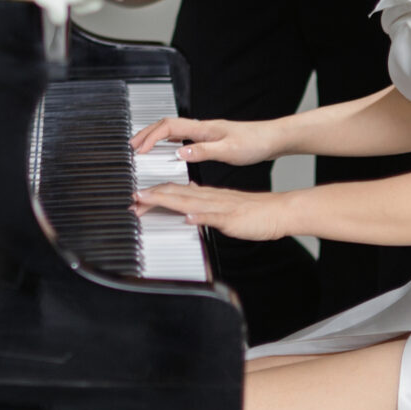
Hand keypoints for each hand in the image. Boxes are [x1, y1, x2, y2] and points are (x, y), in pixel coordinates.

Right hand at [133, 113, 282, 167]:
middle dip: (146, 133)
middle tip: (132, 146)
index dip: (150, 137)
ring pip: (173, 129)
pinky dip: (168, 141)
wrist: (273, 138)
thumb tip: (179, 153)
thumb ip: (203, 152)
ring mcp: (206, 131)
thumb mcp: (229, 151)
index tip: (138, 150)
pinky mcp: (211, 137)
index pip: (168, 128)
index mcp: (204, 129)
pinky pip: (182, 135)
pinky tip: (168, 150)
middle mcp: (202, 127)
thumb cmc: (255, 143)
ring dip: (155, 136)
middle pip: (166, 124)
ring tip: (143, 147)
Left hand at [137, 181, 300, 241]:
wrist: (278, 212)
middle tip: (132, 199)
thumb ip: (204, 202)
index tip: (137, 198)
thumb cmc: (253, 213)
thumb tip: (186, 200)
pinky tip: (187, 217)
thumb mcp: (223, 206)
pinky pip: (214, 217)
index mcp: (207, 196)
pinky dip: (199, 216)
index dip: (155, 194)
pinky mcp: (232, 218)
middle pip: (176, 194)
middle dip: (152, 196)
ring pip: (189, 201)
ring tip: (148, 199)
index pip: (176, 191)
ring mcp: (220, 207)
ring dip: (167, 200)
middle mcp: (210, 198)